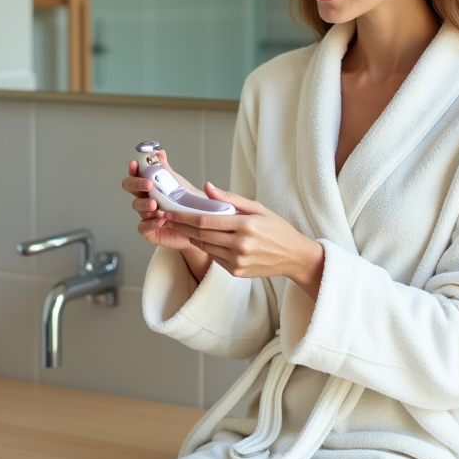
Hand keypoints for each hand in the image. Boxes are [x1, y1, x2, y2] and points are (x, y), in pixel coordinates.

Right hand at [120, 150, 196, 252]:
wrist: (197, 226)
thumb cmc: (185, 205)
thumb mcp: (177, 184)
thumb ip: (166, 170)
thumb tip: (159, 152)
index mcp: (149, 187)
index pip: (136, 174)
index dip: (133, 169)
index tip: (134, 163)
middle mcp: (144, 199)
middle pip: (131, 188)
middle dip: (137, 184)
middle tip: (148, 184)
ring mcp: (145, 215)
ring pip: (137, 206)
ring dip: (145, 204)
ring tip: (155, 205)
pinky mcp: (149, 230)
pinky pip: (143, 227)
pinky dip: (151, 223)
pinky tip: (160, 220)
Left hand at [163, 183, 325, 299]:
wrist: (293, 256)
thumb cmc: (277, 228)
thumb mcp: (258, 208)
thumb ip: (231, 198)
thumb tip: (206, 187)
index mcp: (246, 225)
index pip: (206, 220)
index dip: (184, 216)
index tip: (170, 210)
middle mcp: (240, 245)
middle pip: (201, 235)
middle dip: (180, 226)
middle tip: (165, 217)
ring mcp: (238, 260)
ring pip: (204, 247)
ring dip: (189, 237)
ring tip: (177, 227)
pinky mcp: (236, 271)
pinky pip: (213, 257)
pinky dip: (204, 247)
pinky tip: (197, 239)